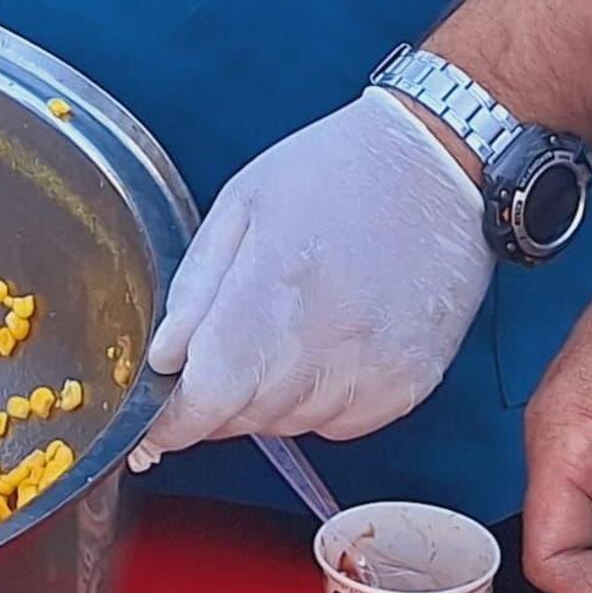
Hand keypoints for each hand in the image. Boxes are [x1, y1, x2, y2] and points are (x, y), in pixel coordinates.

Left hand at [137, 89, 494, 457]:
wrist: (436, 166)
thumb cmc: (336, 172)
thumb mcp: (242, 205)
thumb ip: (196, 288)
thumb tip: (165, 359)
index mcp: (272, 291)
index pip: (208, 399)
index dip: (173, 423)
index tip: (155, 426)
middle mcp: (324, 343)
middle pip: (244, 419)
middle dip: (218, 398)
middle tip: (227, 346)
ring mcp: (372, 371)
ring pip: (290, 426)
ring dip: (269, 397)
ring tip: (289, 327)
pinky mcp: (409, 385)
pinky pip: (340, 425)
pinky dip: (321, 401)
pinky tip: (330, 344)